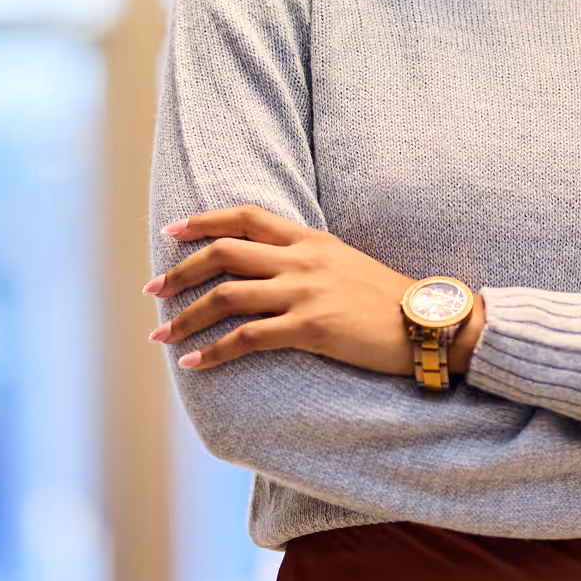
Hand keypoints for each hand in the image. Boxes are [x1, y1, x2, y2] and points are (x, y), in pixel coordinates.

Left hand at [145, 205, 444, 375]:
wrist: (428, 323)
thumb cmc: (387, 299)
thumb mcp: (345, 263)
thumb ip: (307, 259)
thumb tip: (270, 269)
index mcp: (310, 239)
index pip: (245, 217)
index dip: (204, 221)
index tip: (172, 231)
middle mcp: (301, 259)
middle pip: (224, 253)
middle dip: (180, 270)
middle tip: (152, 288)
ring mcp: (304, 292)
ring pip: (227, 297)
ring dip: (186, 316)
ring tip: (161, 334)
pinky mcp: (310, 327)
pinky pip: (248, 338)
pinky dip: (214, 352)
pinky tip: (194, 364)